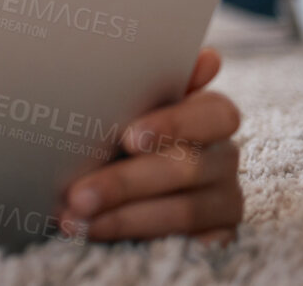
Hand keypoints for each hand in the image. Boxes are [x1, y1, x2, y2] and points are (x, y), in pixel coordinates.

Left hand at [57, 47, 244, 245]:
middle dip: (125, 182)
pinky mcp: (219, 237)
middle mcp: (224, 157)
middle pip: (187, 167)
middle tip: (78, 195)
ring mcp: (225, 200)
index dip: (173, 124)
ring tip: (77, 220)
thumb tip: (208, 57)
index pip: (214, 113)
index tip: (128, 138)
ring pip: (183, 211)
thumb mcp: (127, 106)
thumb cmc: (122, 132)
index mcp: (211, 115)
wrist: (112, 180)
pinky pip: (185, 244)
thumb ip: (150, 82)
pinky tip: (101, 237)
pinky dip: (137, 241)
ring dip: (124, 217)